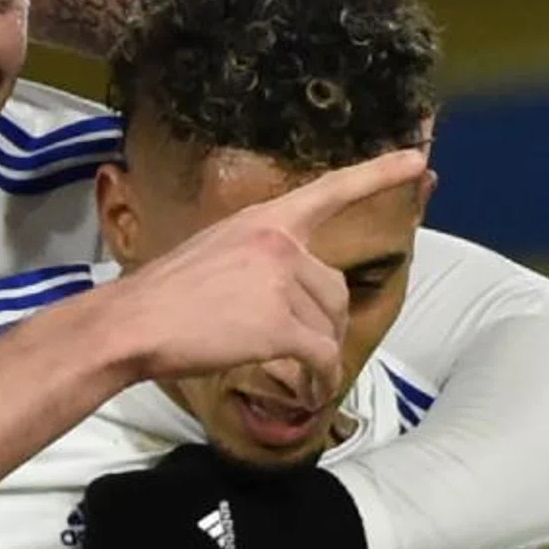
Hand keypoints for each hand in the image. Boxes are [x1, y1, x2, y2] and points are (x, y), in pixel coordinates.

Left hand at [80, 444, 368, 548]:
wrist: (310, 542)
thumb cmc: (256, 492)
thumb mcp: (199, 464)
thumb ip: (159, 479)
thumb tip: (142, 489)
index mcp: (135, 503)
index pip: (96, 502)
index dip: (114, 503)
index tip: (131, 505)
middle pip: (100, 547)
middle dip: (116, 541)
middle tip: (147, 537)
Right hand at [107, 149, 426, 400]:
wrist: (131, 323)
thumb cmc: (161, 294)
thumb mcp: (212, 253)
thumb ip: (255, 260)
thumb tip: (282, 296)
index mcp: (262, 220)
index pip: (331, 190)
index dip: (379, 173)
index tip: (417, 158)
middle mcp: (279, 243)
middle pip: (334, 287)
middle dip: (325, 322)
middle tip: (303, 348)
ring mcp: (281, 281)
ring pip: (327, 325)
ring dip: (318, 352)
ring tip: (297, 371)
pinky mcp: (281, 325)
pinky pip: (321, 356)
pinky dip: (319, 378)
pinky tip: (308, 390)